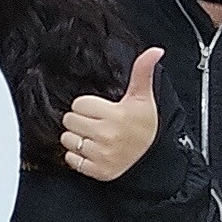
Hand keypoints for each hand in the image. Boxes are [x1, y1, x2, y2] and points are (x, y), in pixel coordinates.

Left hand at [59, 48, 162, 183]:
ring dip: (76, 138)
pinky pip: (70, 159)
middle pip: (70, 120)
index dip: (88, 106)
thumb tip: (155, 50)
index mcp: (118, 115)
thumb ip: (143, 72)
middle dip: (80, 120)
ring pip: (67, 139)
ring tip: (94, 138)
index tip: (101, 111)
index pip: (79, 104)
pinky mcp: (96, 171)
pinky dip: (77, 156)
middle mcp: (108, 135)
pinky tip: (92, 152)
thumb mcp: (143, 98)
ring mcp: (102, 155)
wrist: (152, 159)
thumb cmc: (144, 126)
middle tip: (97, 124)